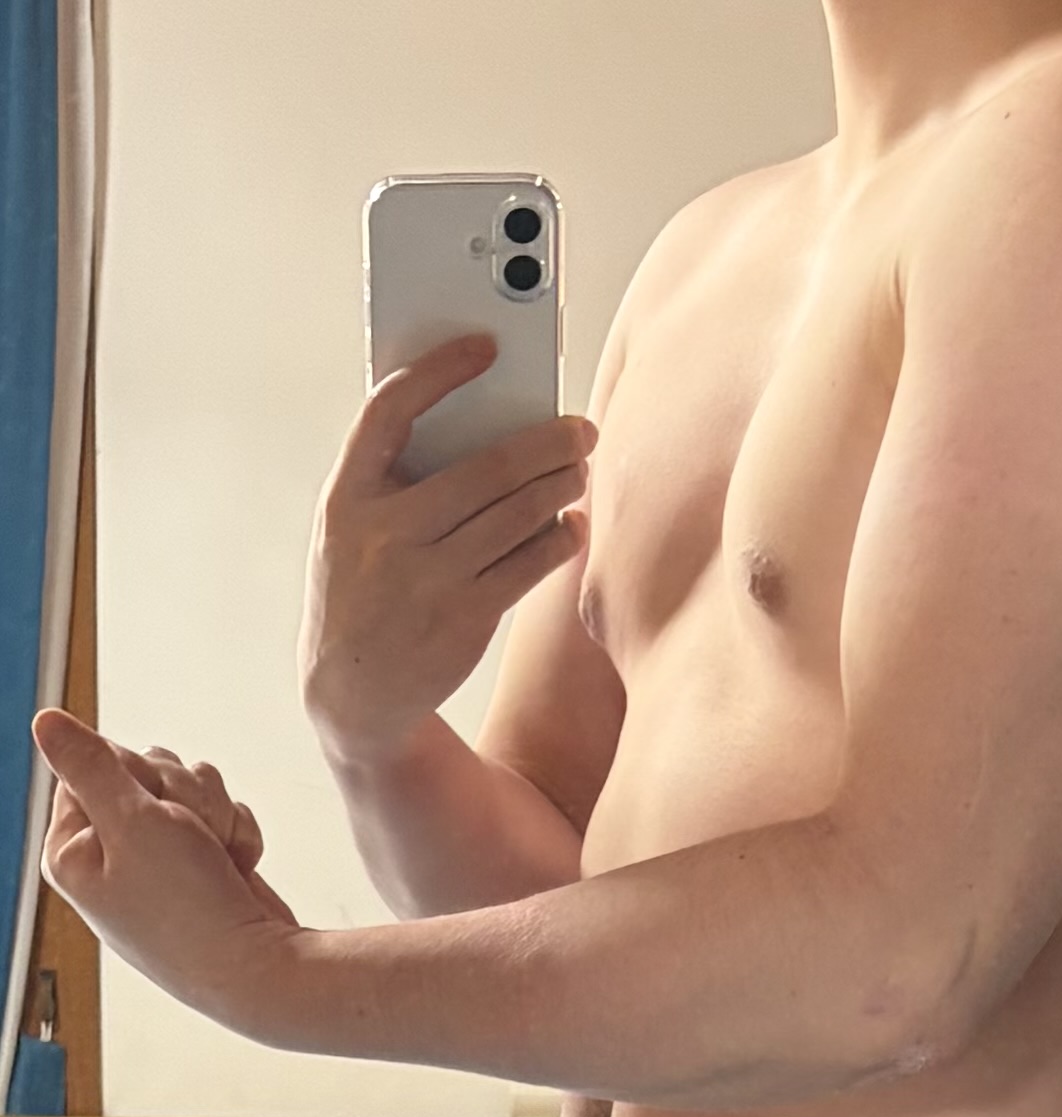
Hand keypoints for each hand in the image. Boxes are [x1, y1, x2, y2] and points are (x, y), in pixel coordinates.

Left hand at [31, 709, 301, 1029]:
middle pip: (144, 767)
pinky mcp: (202, 863)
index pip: (91, 763)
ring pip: (189, 785)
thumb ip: (88, 765)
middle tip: (186, 836)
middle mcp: (112, 854)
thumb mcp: (130, 822)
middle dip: (180, 792)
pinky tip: (233, 868)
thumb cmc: (189, 913)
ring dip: (213, 812)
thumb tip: (47, 722)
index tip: (149, 808)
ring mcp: (160, 859)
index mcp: (74, 850)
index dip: (131, 771)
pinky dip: (235, 835)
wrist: (258, 968)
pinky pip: (222, 812)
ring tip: (213, 858)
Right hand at [298, 329, 596, 762]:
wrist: (351, 692)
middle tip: (580, 429)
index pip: (389, 411)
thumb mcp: (351, 529)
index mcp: (347, 498)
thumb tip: (483, 423)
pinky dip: (559, 539)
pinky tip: (572, 525)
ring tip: (580, 469)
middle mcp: (385, 535)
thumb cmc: (362, 590)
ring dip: (561, 485)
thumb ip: (395, 479)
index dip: (438, 371)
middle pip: (484, 468)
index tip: (483, 346)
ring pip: (516, 514)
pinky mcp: (464, 618)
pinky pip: (528, 565)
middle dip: (546, 442)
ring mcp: (426, 579)